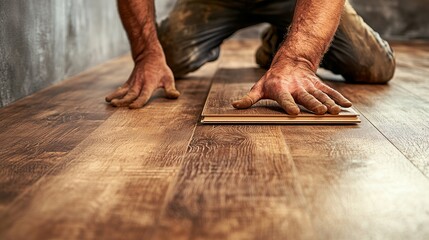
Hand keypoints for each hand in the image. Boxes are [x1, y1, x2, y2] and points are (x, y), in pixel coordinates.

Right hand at [105, 51, 179, 108]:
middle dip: (124, 100)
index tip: (132, 107)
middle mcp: (139, 83)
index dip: (139, 102)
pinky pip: (122, 88)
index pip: (143, 95)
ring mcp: (133, 82)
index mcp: (149, 84)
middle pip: (131, 94)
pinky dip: (115, 93)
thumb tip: (176, 96)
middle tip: (116, 105)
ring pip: (124, 91)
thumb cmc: (161, 69)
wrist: (149, 56)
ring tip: (109, 101)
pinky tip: (108, 99)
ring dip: (116, 96)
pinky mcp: (129, 82)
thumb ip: (170, 89)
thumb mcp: (168, 78)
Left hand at [232, 63, 351, 114]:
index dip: (289, 105)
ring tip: (337, 111)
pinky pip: (330, 91)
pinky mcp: (318, 85)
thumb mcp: (259, 87)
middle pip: (306, 97)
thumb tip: (235, 106)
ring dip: (329, 103)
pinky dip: (339, 98)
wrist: (291, 61)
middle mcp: (296, 87)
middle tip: (322, 112)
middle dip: (314, 104)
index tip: (295, 112)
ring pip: (320, 95)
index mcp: (280, 89)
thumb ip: (249, 98)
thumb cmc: (272, 79)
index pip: (284, 99)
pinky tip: (348, 106)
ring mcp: (309, 86)